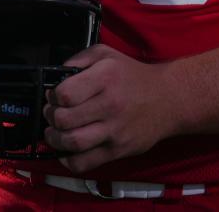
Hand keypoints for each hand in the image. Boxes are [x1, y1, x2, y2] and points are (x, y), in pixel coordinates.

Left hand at [42, 44, 173, 172]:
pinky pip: (85, 163)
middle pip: (65, 119)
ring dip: (55, 139)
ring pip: (72, 142)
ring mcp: (115, 130)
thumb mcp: (106, 55)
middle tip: (52, 114)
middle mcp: (111, 104)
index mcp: (106, 78)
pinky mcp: (118, 150)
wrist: (168, 98)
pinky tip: (65, 150)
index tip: (54, 96)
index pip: (65, 94)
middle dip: (51, 117)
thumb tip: (56, 76)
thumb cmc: (133, 76)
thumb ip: (78, 60)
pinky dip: (68, 160)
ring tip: (55, 132)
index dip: (53, 96)